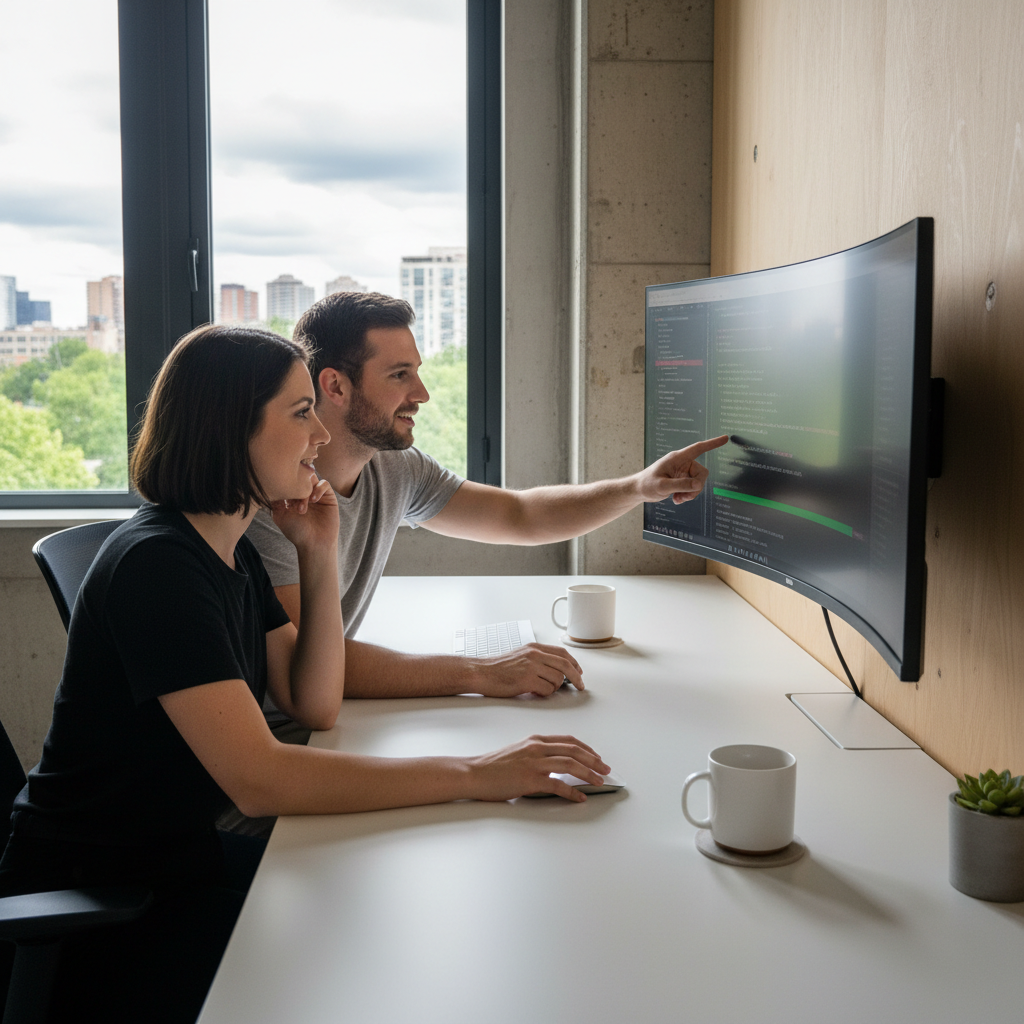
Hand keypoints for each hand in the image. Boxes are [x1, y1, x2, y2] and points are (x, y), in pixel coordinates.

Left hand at [270, 478, 339, 552]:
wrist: (315, 543)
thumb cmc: (297, 532)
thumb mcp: (280, 515)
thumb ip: (275, 500)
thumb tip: (270, 483)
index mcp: (291, 496)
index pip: (288, 480)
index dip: (285, 483)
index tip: (282, 495)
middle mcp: (304, 493)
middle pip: (300, 477)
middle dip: (296, 485)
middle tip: (293, 501)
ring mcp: (316, 493)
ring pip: (311, 479)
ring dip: (306, 489)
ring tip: (304, 506)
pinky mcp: (329, 496)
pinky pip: (324, 483)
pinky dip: (318, 489)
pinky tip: (314, 501)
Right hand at [465, 734, 610, 802]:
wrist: (475, 773)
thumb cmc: (493, 766)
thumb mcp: (518, 751)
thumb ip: (537, 753)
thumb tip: (556, 764)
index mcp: (535, 740)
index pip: (568, 740)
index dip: (586, 748)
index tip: (596, 757)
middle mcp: (537, 748)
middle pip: (574, 750)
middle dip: (594, 760)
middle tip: (606, 769)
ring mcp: (534, 763)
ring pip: (570, 764)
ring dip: (589, 773)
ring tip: (600, 781)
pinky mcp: (530, 779)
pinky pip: (558, 785)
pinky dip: (573, 791)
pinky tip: (580, 797)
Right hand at [471, 643, 583, 697]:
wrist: (482, 672)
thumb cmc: (498, 668)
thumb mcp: (521, 655)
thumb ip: (538, 659)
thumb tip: (557, 670)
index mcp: (534, 648)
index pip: (562, 653)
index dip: (574, 663)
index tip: (579, 672)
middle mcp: (535, 654)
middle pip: (565, 665)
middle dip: (576, 677)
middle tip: (580, 686)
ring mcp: (531, 666)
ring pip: (557, 679)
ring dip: (554, 688)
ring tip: (542, 689)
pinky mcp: (527, 680)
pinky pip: (547, 689)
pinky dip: (545, 694)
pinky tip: (535, 692)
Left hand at [635, 435, 728, 503]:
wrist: (639, 490)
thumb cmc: (647, 484)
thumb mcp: (663, 486)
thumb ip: (681, 485)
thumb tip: (698, 484)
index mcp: (677, 458)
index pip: (698, 448)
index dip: (712, 443)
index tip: (725, 438)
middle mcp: (682, 463)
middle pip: (702, 473)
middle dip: (696, 487)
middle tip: (684, 497)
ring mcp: (683, 472)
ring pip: (698, 483)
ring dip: (690, 493)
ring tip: (677, 499)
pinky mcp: (682, 479)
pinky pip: (693, 487)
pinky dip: (687, 495)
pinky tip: (676, 499)